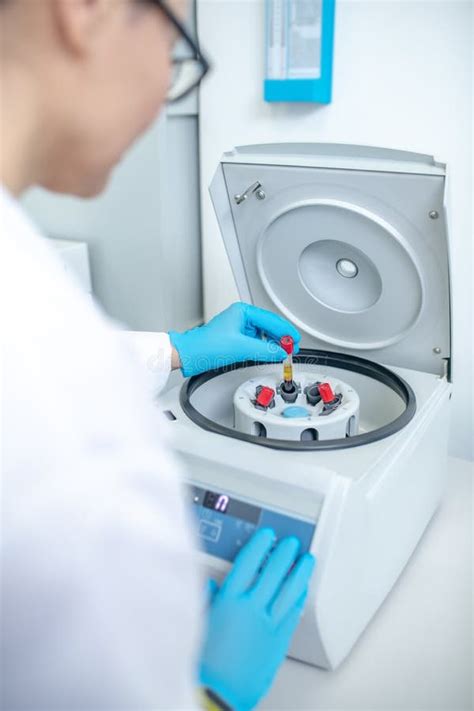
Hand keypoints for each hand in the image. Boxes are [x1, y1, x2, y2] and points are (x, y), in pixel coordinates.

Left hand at [169, 302, 300, 376]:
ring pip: (264, 334)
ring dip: (274, 343)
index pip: (271, 320)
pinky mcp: (237, 338)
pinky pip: (257, 341)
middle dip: (282, 338)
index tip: (296, 341)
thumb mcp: (241, 348)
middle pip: (270, 326)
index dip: (286, 332)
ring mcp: (240, 327)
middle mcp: (242, 317)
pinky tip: (270, 353)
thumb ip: (265, 350)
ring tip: (283, 352)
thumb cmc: (207, 346)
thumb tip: (281, 352)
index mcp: (243, 311)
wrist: (190, 355)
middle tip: (293, 348)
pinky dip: (265, 347)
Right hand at [199, 529, 315, 710]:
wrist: (217, 694)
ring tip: (306, 560)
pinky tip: (303, 589)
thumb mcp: (198, 623)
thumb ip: (205, 600)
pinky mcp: (279, 642)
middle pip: (273, 572)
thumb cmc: (203, 663)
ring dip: (299, 572)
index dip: (260, 546)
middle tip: (290, 543)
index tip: (267, 536)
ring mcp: (268, 625)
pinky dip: (299, 597)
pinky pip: (293, 613)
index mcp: (229, 601)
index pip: (248, 562)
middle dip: (284, 553)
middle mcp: (251, 609)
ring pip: (289, 590)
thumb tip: (208, 585)